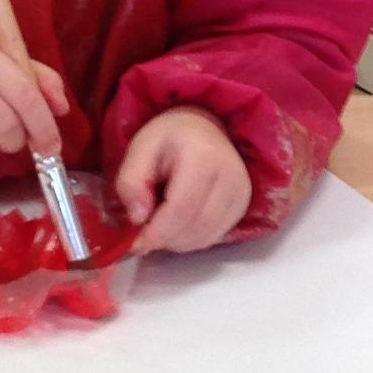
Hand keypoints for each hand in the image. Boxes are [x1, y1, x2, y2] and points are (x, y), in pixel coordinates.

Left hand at [115, 108, 250, 254]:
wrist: (202, 128)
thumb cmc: (168, 138)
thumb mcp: (139, 150)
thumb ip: (130, 183)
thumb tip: (138, 219)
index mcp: (203, 156)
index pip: (182, 208)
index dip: (157, 232)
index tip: (135, 244)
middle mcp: (230, 176)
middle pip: (196, 227)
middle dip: (165, 239)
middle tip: (145, 231)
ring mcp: (241, 192)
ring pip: (205, 237)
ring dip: (177, 241)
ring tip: (161, 223)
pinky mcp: (242, 205)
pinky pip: (213, 236)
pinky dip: (191, 239)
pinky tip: (179, 222)